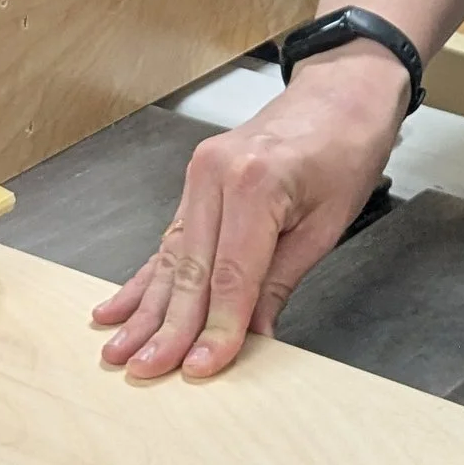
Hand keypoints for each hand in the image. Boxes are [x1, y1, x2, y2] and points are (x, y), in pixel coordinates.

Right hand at [93, 42, 408, 378]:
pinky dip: (145, 278)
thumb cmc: (346, 149)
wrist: (341, 93)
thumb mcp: (328, 224)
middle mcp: (216, 174)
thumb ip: (280, 282)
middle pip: (190, 269)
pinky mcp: (195, 182)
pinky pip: (168, 238)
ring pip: (171, 257)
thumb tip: (252, 338)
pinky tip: (117, 306)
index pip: (230, 275)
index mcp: (255, 182)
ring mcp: (199, 175)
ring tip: (117, 350)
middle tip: (146, 371)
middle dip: (167, 328)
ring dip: (145, 310)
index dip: (215, 328)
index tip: (200, 369)